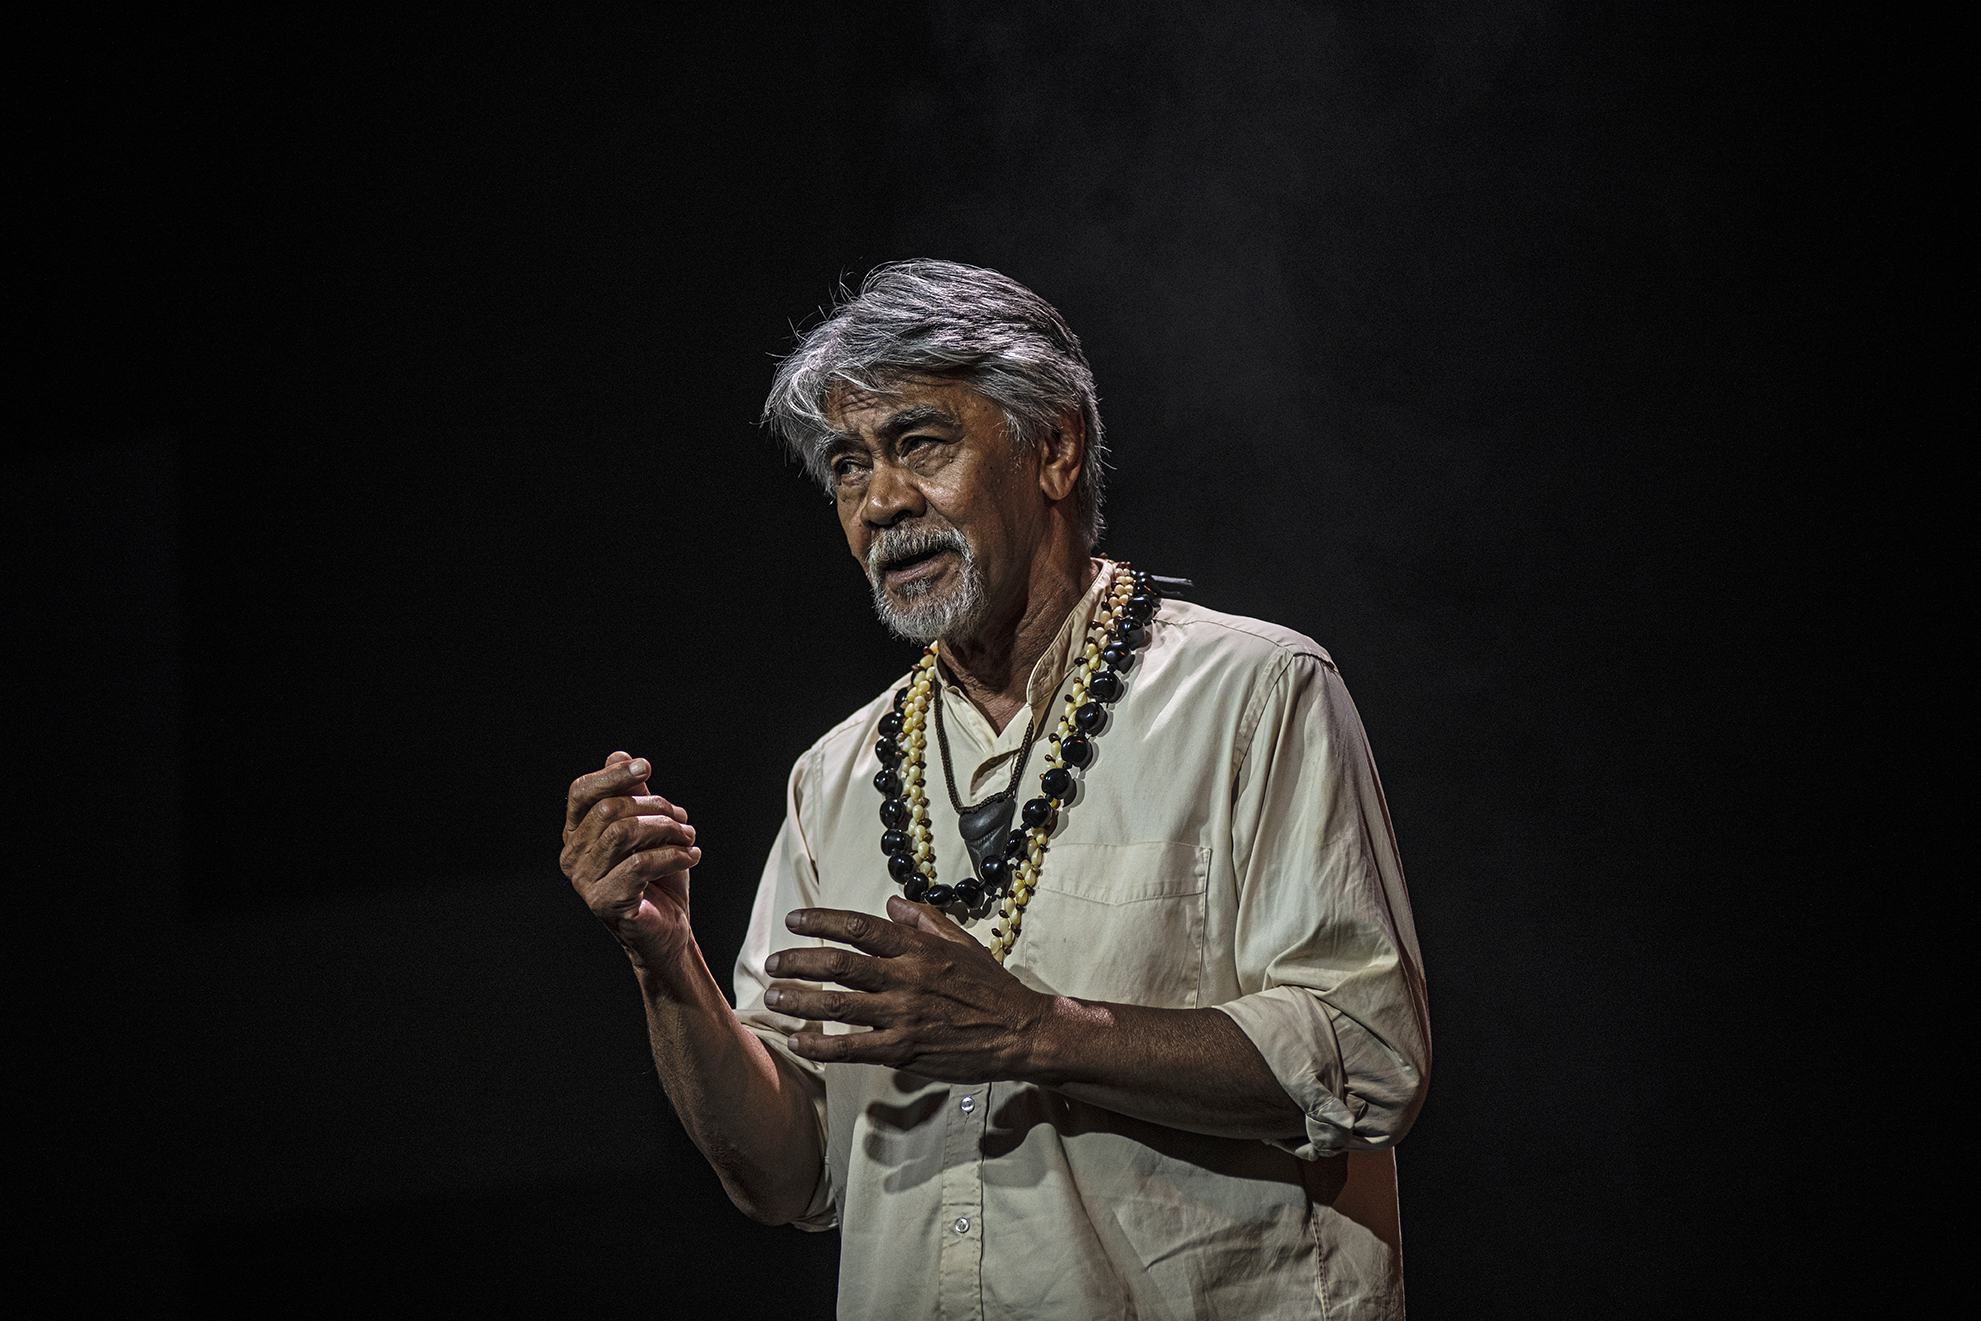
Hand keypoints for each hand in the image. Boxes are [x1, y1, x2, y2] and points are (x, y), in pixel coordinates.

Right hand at [561, 751, 701, 966]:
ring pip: (624, 833)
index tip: (646, 767)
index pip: (581, 793)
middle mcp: (572, 856)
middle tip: (683, 819)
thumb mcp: (649, 829)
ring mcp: (585, 881)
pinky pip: (640, 864)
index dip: (612, 775)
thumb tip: (618, 755)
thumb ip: (632, 795)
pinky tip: (691, 857)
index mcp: (577, 834)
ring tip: (689, 838)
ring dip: (667, 830)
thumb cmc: (658, 878)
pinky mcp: (605, 901)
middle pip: (609, 810)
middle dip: (654, 807)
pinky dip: (673, 855)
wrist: (669, 928)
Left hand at [763, 896, 1050, 1081]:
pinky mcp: (905, 1050)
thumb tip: (890, 902)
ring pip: (840, 1005)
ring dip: (801, 1000)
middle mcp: (906, 978)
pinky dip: (823, 1045)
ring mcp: (904, 1015)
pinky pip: (854, 1047)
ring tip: (774, 997)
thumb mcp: (961, 941)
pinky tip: (800, 1040)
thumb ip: (924, 920)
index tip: (795, 920)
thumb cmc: (990, 986)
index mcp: (919, 949)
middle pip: (840, 964)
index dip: (822, 921)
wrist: (1019, 1032)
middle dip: (799, 961)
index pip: (860, 928)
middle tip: (772, 962)